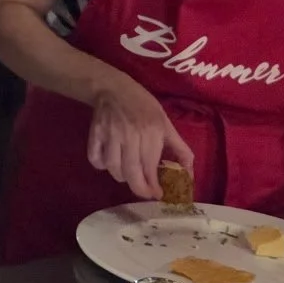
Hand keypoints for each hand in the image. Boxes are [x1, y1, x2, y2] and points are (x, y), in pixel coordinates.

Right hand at [87, 75, 192, 200]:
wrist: (113, 87)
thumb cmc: (143, 105)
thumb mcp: (166, 123)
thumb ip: (179, 148)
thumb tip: (188, 174)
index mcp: (151, 132)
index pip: (150, 167)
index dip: (153, 186)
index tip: (157, 194)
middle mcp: (130, 135)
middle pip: (130, 173)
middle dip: (139, 189)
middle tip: (144, 192)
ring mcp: (110, 135)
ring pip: (113, 169)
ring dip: (122, 176)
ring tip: (128, 173)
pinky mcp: (95, 134)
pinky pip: (95, 159)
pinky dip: (101, 166)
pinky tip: (109, 163)